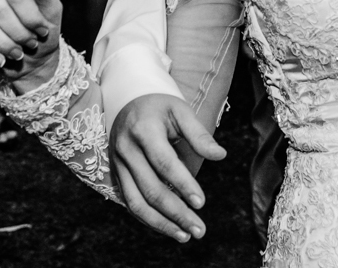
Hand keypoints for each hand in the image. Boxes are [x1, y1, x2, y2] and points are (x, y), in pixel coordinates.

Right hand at [110, 93, 227, 241]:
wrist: (128, 101)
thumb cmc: (160, 107)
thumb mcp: (181, 111)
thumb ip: (199, 134)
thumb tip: (221, 155)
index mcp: (144, 130)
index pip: (164, 163)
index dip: (183, 185)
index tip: (201, 203)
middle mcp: (126, 149)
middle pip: (151, 189)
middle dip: (176, 212)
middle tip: (199, 229)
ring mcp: (117, 164)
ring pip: (136, 202)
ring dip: (161, 223)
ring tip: (185, 235)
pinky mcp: (116, 175)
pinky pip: (130, 202)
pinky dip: (148, 218)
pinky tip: (168, 226)